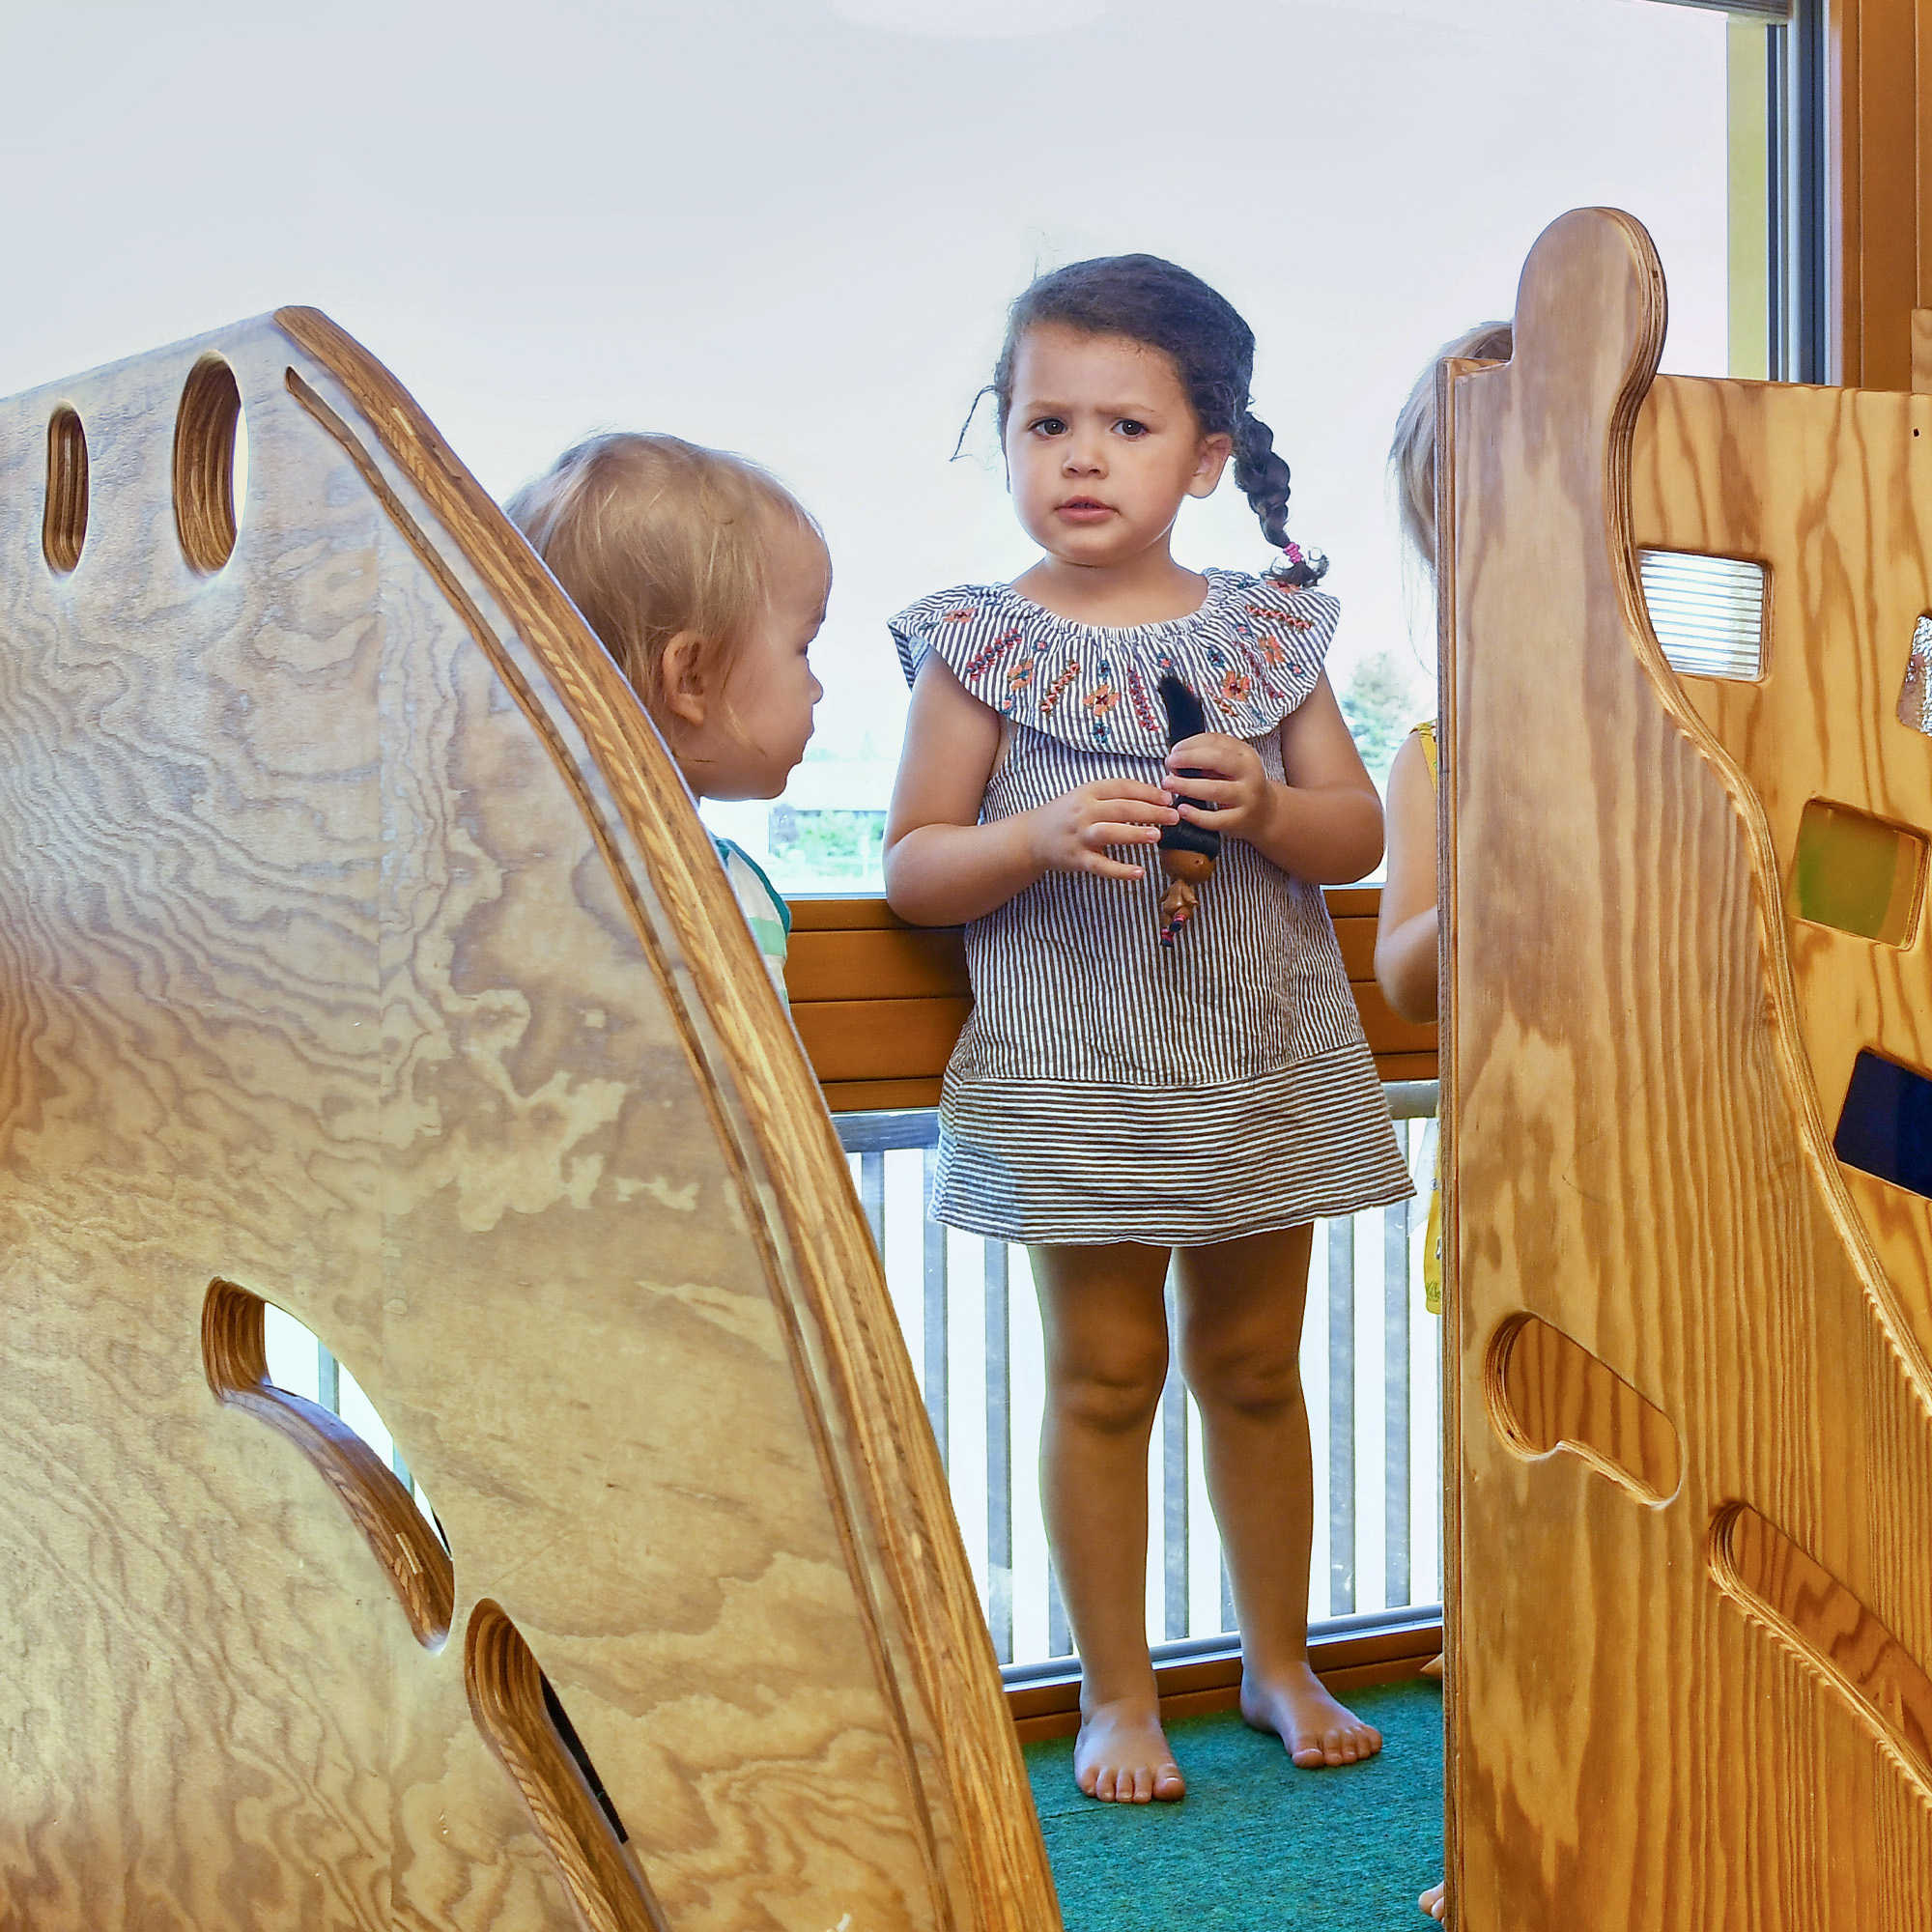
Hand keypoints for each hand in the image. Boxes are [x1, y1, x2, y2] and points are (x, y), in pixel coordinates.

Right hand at [1025, 779, 1178, 880]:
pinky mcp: (1078, 859)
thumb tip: (1153, 797)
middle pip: (1121, 808)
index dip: (1147, 791)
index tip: (1168, 797)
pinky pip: (1101, 865)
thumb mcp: (1085, 797)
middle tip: (1173, 816)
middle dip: (1151, 811)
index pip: (1123, 787)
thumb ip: (1113, 796)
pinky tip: (1139, 872)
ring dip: (1135, 833)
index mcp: (1088, 792)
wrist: (1032, 837)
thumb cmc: (1066, 815)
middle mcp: (1084, 812)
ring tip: (1157, 835)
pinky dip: (1120, 870)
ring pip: (1110, 832)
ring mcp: (1080, 836)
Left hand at [1163, 733, 1278, 841]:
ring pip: (1214, 789)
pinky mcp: (1239, 819)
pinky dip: (1196, 814)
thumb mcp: (1232, 765)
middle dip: (1188, 759)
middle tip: (1169, 763)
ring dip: (1187, 785)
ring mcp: (1246, 797)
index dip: (1191, 744)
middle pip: (1217, 759)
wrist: (1265, 814)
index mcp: (1245, 754)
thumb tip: (1177, 756)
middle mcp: (1249, 773)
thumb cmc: (1240, 785)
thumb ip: (1209, 757)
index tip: (1174, 750)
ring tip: (1169, 784)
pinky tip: (1182, 809)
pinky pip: (1215, 818)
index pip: (1216, 741)